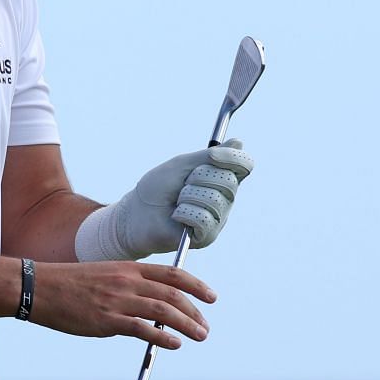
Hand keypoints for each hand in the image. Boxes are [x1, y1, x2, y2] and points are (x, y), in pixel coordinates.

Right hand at [29, 260, 215, 349]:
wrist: (38, 288)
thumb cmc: (68, 285)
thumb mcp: (102, 275)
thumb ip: (127, 287)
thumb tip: (149, 309)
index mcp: (127, 268)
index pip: (172, 274)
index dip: (196, 286)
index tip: (211, 297)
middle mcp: (127, 282)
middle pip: (173, 295)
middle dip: (194, 312)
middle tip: (204, 326)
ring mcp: (118, 300)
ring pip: (164, 311)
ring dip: (187, 324)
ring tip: (200, 335)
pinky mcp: (107, 320)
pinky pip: (144, 329)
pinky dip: (163, 337)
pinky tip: (174, 344)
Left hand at [75, 139, 254, 260]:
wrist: (136, 214)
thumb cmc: (157, 189)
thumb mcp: (181, 165)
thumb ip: (208, 156)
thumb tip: (239, 143)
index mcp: (221, 178)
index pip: (244, 165)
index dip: (232, 158)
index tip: (212, 156)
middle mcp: (225, 198)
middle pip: (228, 180)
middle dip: (198, 178)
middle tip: (182, 184)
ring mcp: (218, 217)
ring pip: (213, 199)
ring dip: (187, 196)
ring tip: (176, 202)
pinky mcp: (208, 236)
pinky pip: (204, 219)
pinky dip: (184, 213)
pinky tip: (176, 215)